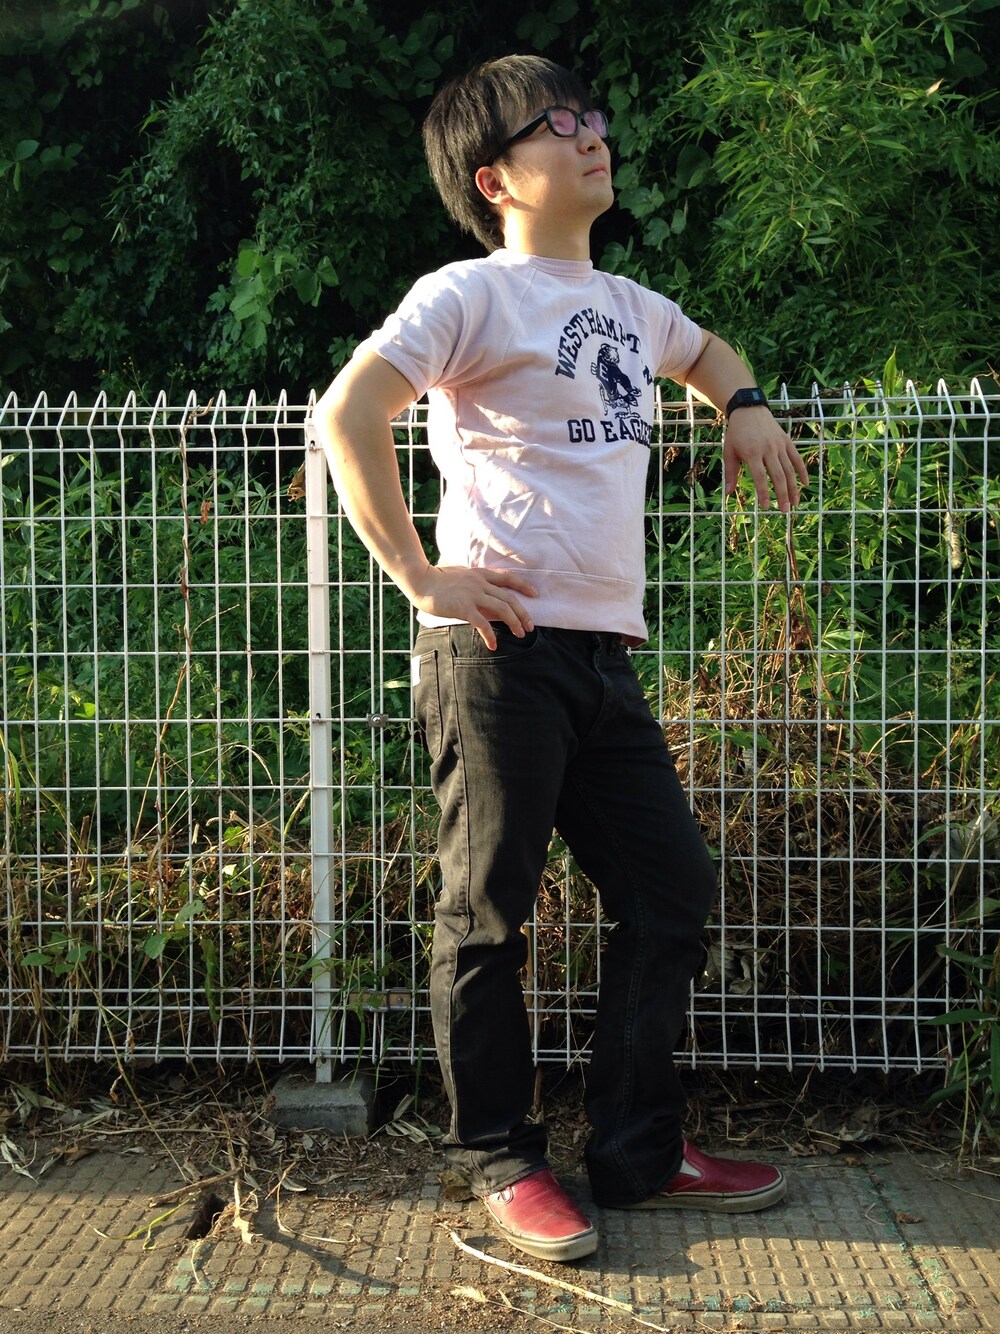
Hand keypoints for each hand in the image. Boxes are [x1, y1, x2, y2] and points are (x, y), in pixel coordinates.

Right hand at [408, 564, 537, 648]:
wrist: (421, 580)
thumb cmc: (439, 579)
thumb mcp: (462, 575)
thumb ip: (477, 582)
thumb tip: (489, 596)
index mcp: (481, 574)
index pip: (508, 578)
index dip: (524, 586)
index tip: (535, 594)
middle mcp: (480, 583)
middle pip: (509, 598)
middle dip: (523, 613)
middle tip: (530, 627)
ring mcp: (472, 594)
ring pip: (502, 609)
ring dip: (514, 623)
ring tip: (519, 635)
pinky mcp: (463, 607)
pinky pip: (482, 623)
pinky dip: (490, 635)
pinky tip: (493, 645)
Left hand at [723, 407, 808, 511]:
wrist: (749, 411)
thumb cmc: (736, 434)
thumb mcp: (729, 452)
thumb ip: (730, 473)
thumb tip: (728, 493)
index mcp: (752, 453)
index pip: (760, 477)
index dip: (764, 493)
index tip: (766, 507)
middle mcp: (768, 449)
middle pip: (778, 476)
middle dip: (782, 494)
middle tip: (784, 510)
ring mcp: (779, 445)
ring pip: (789, 469)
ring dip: (793, 487)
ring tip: (795, 503)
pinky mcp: (787, 441)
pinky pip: (796, 458)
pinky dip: (802, 471)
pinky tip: (805, 484)